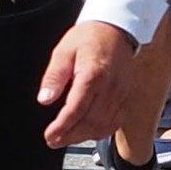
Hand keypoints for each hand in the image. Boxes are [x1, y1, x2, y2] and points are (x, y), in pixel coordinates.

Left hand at [36, 18, 133, 148]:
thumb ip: (54, 76)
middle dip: (70, 136)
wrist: (118, 28)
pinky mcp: (126, 97)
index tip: (49, 135)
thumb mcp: (64, 51)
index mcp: (93, 74)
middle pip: (91, 122)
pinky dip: (100, 132)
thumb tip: (44, 99)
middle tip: (53, 141)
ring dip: (84, 136)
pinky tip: (87, 132)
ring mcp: (121, 94)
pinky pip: (115, 122)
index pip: (76, 109)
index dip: (62, 127)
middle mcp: (110, 87)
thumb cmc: (90, 37)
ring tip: (67, 138)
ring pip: (104, 126)